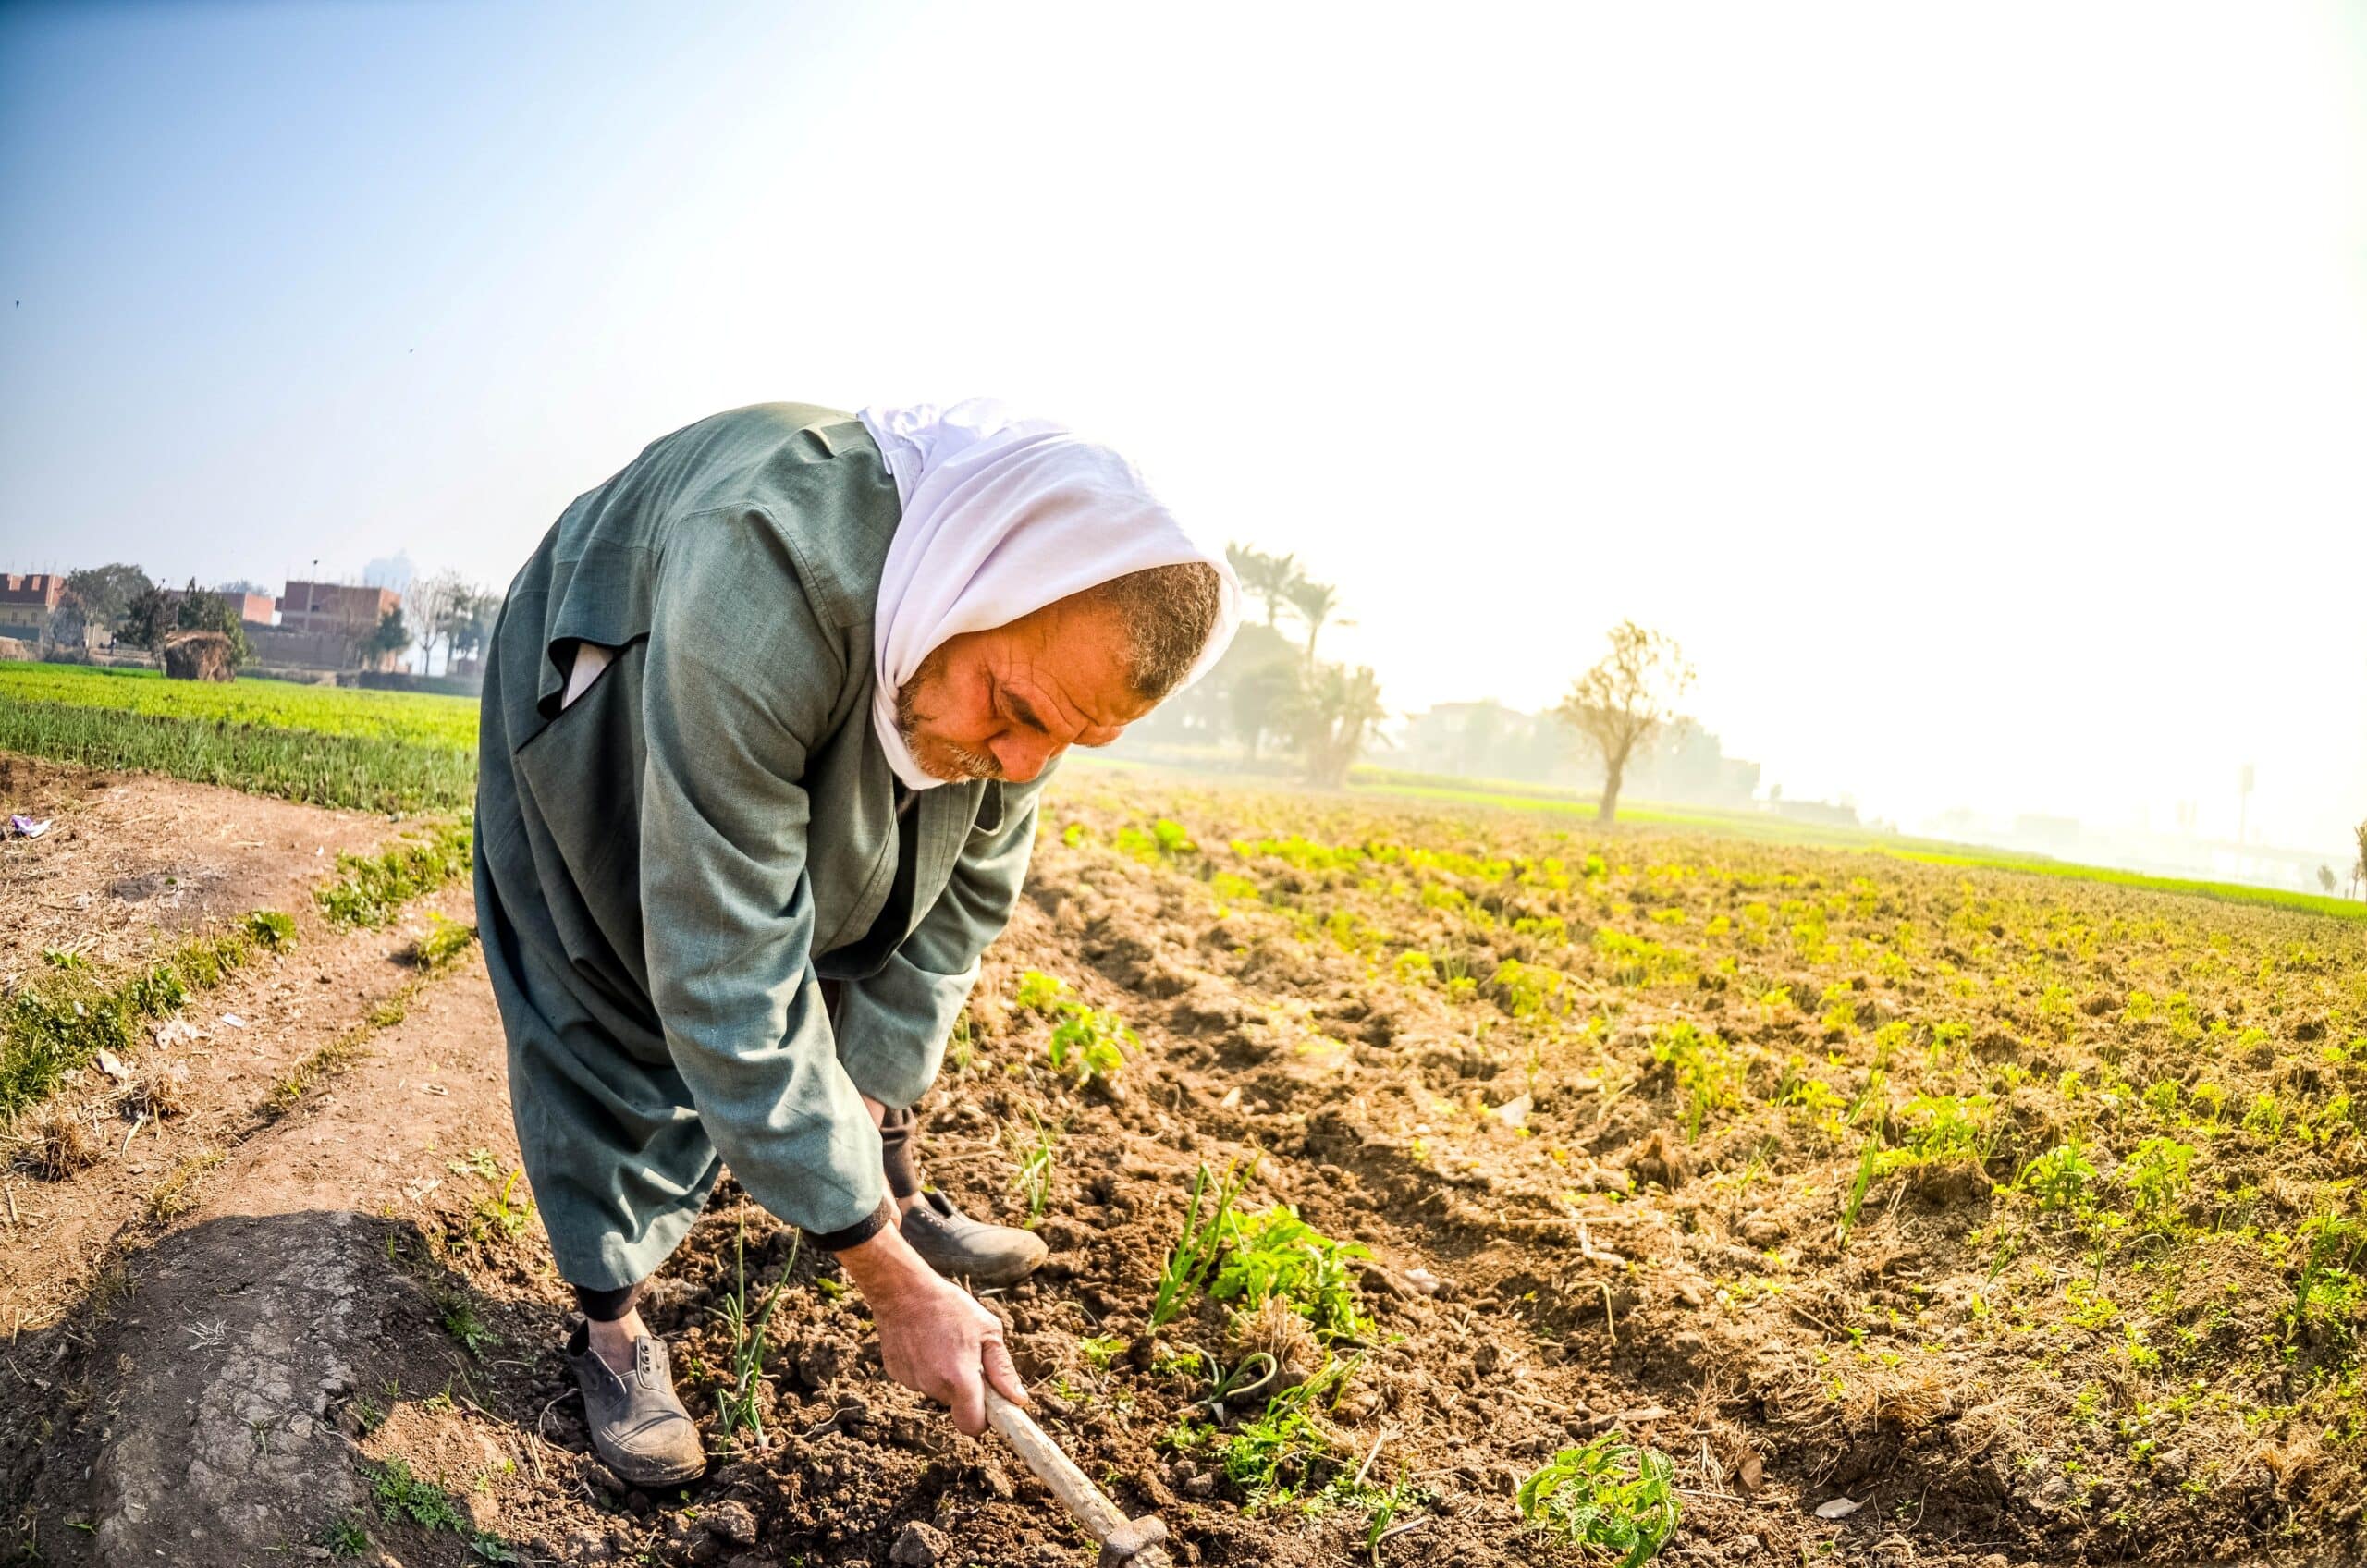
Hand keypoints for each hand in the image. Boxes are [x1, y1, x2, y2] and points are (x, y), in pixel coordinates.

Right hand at [835, 1225, 1028, 1434]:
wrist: (903, 1290)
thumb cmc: (950, 1306)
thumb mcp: (988, 1331)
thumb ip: (1002, 1370)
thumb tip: (1017, 1400)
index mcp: (960, 1380)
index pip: (972, 1426)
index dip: (983, 1420)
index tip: (988, 1404)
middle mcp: (933, 1387)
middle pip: (955, 1404)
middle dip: (964, 1388)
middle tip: (965, 1355)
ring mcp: (911, 1382)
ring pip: (936, 1390)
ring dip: (944, 1375)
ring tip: (943, 1342)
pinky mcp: (896, 1374)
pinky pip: (919, 1379)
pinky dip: (925, 1367)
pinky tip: (924, 1342)